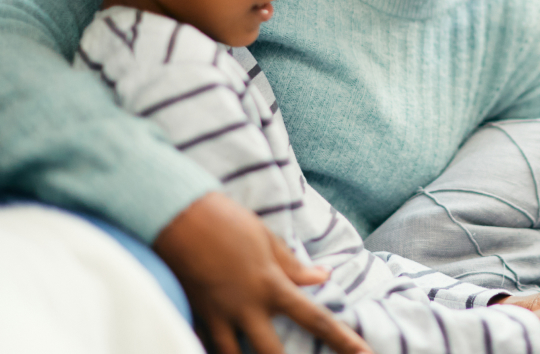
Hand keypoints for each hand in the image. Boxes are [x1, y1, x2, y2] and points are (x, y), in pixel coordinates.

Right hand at [153, 192, 370, 353]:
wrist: (177, 217)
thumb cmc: (227, 222)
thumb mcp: (267, 240)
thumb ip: (295, 266)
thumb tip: (322, 278)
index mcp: (272, 286)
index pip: (317, 319)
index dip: (344, 341)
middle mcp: (247, 309)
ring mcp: (218, 317)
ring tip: (260, 353)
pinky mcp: (195, 317)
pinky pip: (207, 346)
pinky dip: (216, 349)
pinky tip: (226, 347)